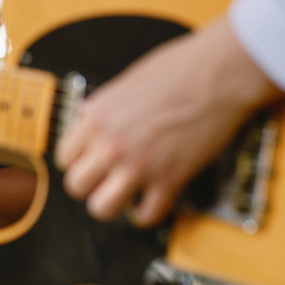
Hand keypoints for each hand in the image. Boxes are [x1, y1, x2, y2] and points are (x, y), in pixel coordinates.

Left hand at [55, 18, 284, 226]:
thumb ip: (104, 109)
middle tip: (104, 179)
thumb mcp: (124, 83)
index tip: (90, 161)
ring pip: (102, 209)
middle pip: (76, 187)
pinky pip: (147, 216)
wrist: (219, 74)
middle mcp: (112, 145)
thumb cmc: (178, 69)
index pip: (64, 157)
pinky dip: (147, 213)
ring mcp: (140, 165)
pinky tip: (150, 200)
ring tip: (123, 194)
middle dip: (89, 186)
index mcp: (97, 117)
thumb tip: (91, 120)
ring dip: (111, 204)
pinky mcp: (170, 180)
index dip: (78, 161)